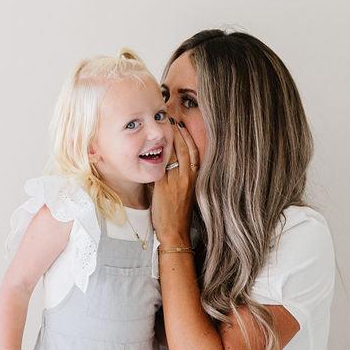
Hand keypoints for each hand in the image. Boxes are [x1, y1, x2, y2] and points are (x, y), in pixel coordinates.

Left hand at [152, 119, 198, 241]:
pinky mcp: (163, 187)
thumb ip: (182, 177)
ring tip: (164, 126)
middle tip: (171, 118)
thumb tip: (172, 163)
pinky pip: (161, 166)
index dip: (188, 137)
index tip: (181, 125)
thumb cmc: (179, 214)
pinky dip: (158, 154)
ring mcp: (176, 182)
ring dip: (168, 139)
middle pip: (185, 149)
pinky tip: (154, 145)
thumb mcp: (186, 193)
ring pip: (173, 155)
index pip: (194, 152)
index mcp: (195, 179)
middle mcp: (188, 178)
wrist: (175, 231)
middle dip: (178, 132)